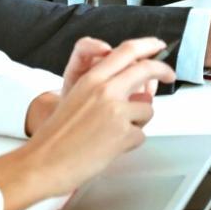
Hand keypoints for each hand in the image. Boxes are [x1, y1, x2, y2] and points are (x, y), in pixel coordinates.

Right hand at [24, 36, 160, 135]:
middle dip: (163, 70)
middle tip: (169, 75)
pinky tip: (109, 147)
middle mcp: (105, 90)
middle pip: (147, 69)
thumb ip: (106, 88)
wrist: (41, 163)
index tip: (158, 47)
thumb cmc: (56, 137)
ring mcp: (116, 111)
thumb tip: (140, 87)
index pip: (127, 51)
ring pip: (147, 109)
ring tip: (112, 134)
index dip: (148, 46)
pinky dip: (129, 143)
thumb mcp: (77, 99)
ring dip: (137, 122)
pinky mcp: (123, 133)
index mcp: (91, 79)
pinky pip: (140, 135)